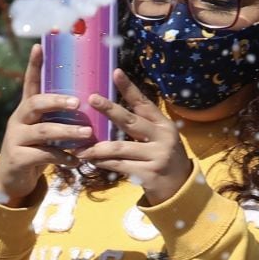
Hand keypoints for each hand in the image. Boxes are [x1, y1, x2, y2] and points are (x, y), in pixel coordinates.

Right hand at [0, 43, 96, 207]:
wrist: (11, 180)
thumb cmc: (34, 151)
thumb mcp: (42, 131)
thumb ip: (56, 119)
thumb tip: (88, 105)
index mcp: (26, 110)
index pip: (29, 83)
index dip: (34, 65)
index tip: (39, 46)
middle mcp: (18, 120)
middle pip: (35, 104)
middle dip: (57, 101)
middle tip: (78, 102)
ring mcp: (16, 139)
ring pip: (43, 131)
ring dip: (68, 132)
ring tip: (87, 133)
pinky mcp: (17, 158)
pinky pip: (44, 155)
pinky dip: (63, 157)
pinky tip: (75, 160)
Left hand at [75, 68, 195, 204]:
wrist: (178, 187)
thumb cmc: (161, 157)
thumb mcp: (157, 138)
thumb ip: (139, 126)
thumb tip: (109, 111)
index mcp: (163, 124)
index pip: (143, 102)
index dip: (129, 88)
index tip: (115, 72)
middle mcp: (162, 137)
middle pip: (131, 121)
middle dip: (110, 109)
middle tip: (91, 99)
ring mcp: (157, 155)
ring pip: (119, 148)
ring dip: (96, 148)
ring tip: (79, 147)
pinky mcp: (148, 173)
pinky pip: (118, 166)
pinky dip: (102, 163)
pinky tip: (91, 160)